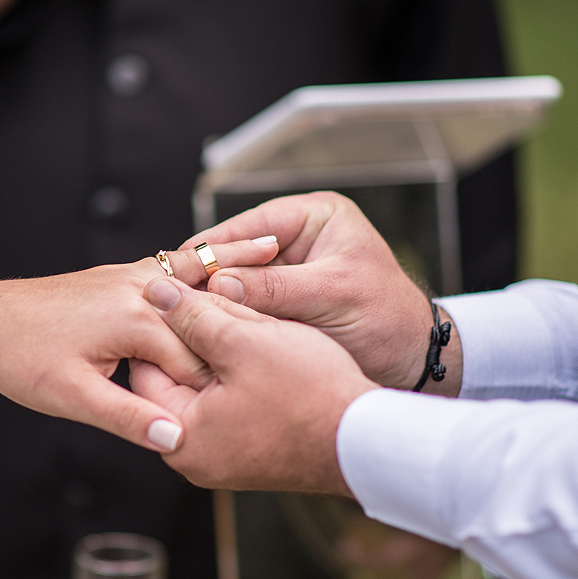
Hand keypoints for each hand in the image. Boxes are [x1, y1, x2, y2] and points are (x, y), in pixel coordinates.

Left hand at [0, 239, 276, 450]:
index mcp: (134, 320)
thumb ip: (128, 417)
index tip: (278, 388)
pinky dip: (206, 261)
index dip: (236, 371)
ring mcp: (131, 279)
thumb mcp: (71, 396)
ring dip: (232, 262)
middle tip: (308, 295)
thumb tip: (176, 437)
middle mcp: (139, 291)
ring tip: (279, 245)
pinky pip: (176, 267)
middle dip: (252, 297)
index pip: (202, 350)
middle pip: (210, 299)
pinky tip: (227, 258)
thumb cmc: (22, 359)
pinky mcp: (124, 278)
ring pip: (194, 272)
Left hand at [129, 276, 376, 494]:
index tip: (178, 291)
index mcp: (181, 437)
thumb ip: (194, 315)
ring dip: (220, 349)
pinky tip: (260, 341)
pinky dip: (240, 371)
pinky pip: (231, 402)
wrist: (368, 440)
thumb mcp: (244, 342)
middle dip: (192, 335)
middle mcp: (195, 456)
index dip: (159, 323)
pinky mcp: (252, 450)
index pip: (146, 367)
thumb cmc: (309, 394)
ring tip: (242, 315)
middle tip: (211, 297)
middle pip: (175, 377)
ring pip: (206, 386)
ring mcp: (225, 457)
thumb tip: (155, 291)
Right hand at [182, 192, 460, 394]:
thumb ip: (278, 289)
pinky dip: (223, 321)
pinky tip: (197, 335)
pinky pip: (242, 308)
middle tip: (167, 298)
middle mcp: (294, 238)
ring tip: (173, 318)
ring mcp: (283, 272)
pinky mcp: (277, 304)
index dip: (214, 250)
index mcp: (313, 216)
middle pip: (233, 253)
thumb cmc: (386, 320)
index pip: (249, 226)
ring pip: (232, 282)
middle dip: (205, 278)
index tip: (179, 272)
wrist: (411, 361)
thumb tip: (220, 286)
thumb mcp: (334, 297)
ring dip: (209, 302)